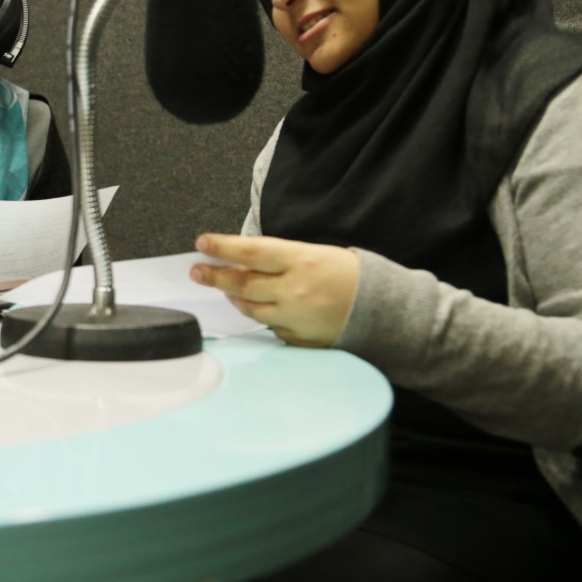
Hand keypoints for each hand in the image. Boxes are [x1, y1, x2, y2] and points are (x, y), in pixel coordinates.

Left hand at [189, 233, 359, 347]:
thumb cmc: (349, 275)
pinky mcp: (297, 338)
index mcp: (301, 261)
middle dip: (214, 276)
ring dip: (234, 295)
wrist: (384, 311)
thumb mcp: (315, 254)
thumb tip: (242, 259)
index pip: (250, 251)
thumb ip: (279, 258)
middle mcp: (294, 290)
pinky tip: (262, 306)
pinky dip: (262, 314)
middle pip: (241, 283)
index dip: (222, 247)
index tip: (202, 243)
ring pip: (249, 307)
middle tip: (197, 271)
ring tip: (226, 287)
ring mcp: (294, 317)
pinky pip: (269, 326)